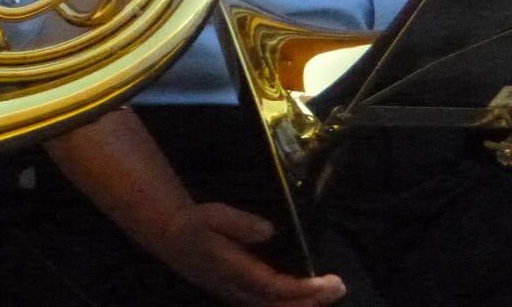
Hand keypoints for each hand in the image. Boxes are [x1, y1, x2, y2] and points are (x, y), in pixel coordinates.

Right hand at [158, 203, 345, 306]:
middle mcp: (239, 291)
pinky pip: (271, 306)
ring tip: (333, 289)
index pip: (273, 288)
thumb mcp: (212, 215)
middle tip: (338, 285)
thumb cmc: (195, 225)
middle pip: (279, 305)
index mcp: (233, 272)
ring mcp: (240, 296)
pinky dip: (293, 303)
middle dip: (311, 300)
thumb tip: (270, 230)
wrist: (173, 240)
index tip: (325, 281)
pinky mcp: (242, 296)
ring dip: (305, 304)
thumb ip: (240, 223)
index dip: (301, 289)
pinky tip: (312, 295)